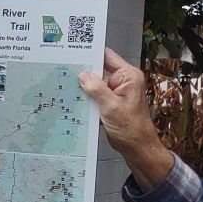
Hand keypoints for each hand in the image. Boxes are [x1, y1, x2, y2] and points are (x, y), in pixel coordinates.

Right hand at [79, 48, 173, 187]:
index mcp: (129, 76)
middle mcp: (123, 81)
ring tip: (67, 87)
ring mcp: (116, 92)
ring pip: (95, 84)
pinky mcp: (110, 102)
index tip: (74, 53)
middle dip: (84, 73)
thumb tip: (83, 76)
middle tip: (65, 72)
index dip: (91, 54)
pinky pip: (95, 95)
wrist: (137, 148)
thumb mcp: (111, 107)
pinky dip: (87, 98)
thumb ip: (96, 89)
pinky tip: (75, 101)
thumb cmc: (131, 129)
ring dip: (84, 88)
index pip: (107, 57)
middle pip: (99, 70)